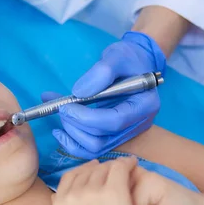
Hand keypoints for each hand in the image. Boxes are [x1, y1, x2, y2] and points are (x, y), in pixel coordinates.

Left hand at [44, 31, 165, 158]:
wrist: (133, 64)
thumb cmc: (129, 58)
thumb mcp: (118, 55)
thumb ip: (102, 71)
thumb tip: (80, 92)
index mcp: (144, 105)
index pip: (115, 121)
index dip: (87, 118)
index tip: (66, 107)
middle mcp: (137, 124)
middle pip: (102, 138)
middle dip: (76, 124)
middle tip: (60, 107)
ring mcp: (125, 133)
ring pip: (94, 147)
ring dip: (72, 133)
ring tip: (60, 112)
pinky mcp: (112, 136)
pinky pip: (91, 149)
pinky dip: (72, 143)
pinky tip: (59, 131)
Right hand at [51, 157, 148, 204]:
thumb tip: (57, 199)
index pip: (69, 176)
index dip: (84, 170)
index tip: (96, 170)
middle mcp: (72, 196)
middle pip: (87, 170)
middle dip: (101, 168)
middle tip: (115, 169)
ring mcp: (91, 192)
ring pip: (103, 167)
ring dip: (115, 166)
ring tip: (127, 167)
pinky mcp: (113, 192)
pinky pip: (119, 168)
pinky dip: (127, 164)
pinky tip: (134, 164)